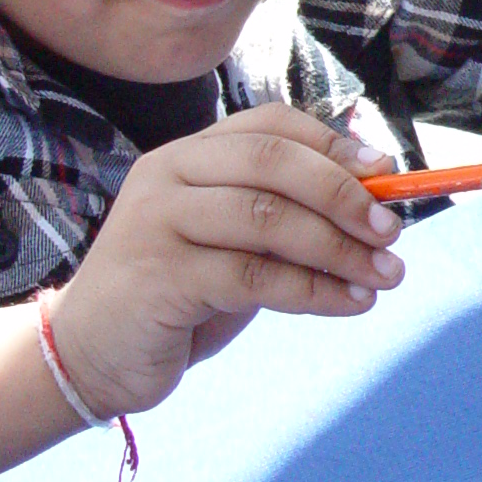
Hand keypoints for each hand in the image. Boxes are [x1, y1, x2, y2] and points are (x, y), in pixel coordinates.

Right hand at [47, 106, 404, 421]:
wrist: (90, 356)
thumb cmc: (176, 295)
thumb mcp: (234, 245)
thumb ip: (285, 217)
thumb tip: (375, 201)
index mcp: (187, 155)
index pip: (270, 126)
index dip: (333, 144)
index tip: (386, 174)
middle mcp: (167, 174)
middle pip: (272, 162)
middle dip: (343, 194)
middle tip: (391, 232)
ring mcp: (156, 222)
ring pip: (267, 218)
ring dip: (339, 249)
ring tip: (385, 277)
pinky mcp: (157, 276)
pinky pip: (254, 277)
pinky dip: (314, 290)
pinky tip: (350, 303)